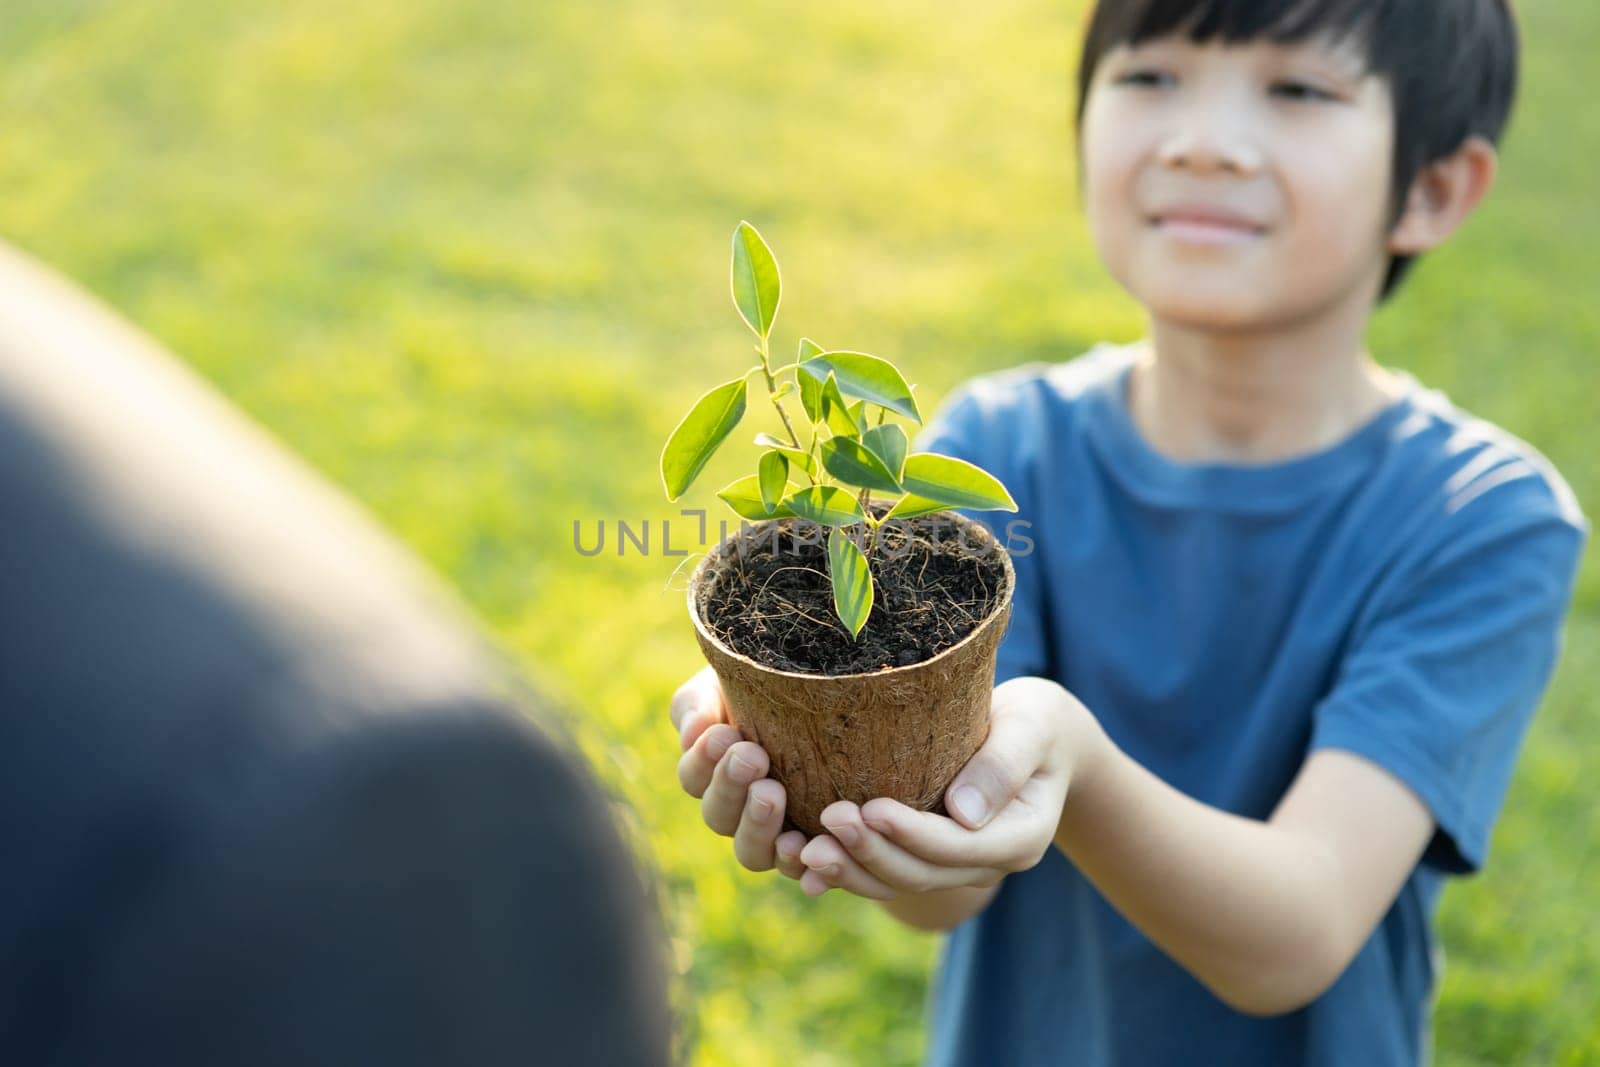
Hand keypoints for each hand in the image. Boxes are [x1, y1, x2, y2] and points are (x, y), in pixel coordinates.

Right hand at [670, 665, 809, 878]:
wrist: (841, 695)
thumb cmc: (776, 684)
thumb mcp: (732, 683)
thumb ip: (701, 704)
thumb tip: (692, 732)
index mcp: (714, 772)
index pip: (694, 776)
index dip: (703, 760)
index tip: (723, 733)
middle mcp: (739, 811)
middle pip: (717, 816)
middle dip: (730, 786)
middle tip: (752, 756)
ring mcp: (774, 836)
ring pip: (750, 851)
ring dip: (757, 825)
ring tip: (773, 793)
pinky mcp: (812, 851)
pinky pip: (797, 868)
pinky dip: (795, 862)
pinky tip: (802, 843)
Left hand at [794, 676, 1100, 898]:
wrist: (1038, 741)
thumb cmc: (1035, 722)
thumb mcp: (1033, 727)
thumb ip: (1004, 765)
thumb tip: (964, 813)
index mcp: (1019, 837)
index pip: (960, 846)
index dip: (913, 833)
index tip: (871, 808)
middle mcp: (984, 863)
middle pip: (921, 873)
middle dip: (871, 851)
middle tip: (828, 819)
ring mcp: (953, 867)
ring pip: (895, 883)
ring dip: (849, 870)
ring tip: (803, 850)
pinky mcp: (923, 857)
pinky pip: (881, 875)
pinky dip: (843, 872)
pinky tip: (802, 866)